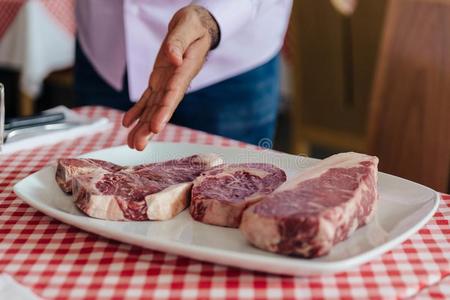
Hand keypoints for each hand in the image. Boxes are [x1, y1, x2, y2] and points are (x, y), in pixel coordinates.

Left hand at [122, 5, 219, 150]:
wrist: (195, 26)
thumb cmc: (193, 25)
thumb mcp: (187, 27)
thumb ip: (179, 42)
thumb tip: (173, 58)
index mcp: (185, 70)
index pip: (173, 94)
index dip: (164, 111)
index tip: (156, 127)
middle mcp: (176, 82)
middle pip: (162, 108)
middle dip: (150, 128)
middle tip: (138, 145)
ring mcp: (167, 83)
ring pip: (153, 108)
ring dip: (142, 126)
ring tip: (132, 143)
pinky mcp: (159, 80)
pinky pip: (147, 99)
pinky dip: (137, 111)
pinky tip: (127, 124)